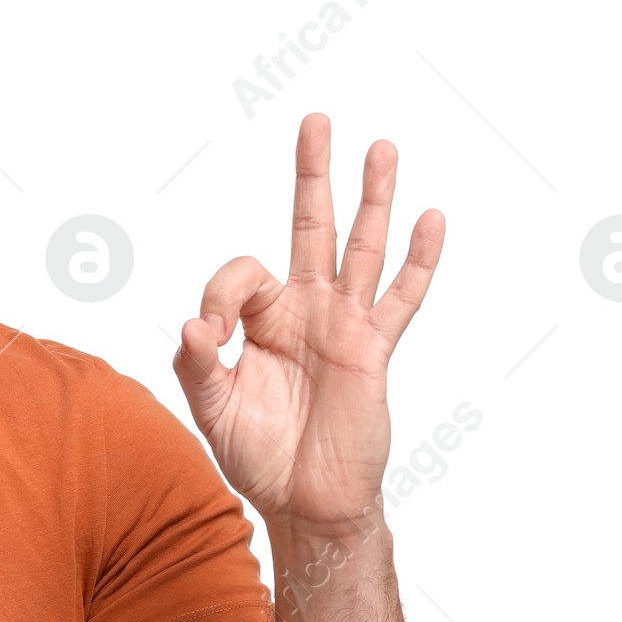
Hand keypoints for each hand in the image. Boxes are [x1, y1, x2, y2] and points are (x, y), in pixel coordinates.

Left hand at [173, 113, 444, 531]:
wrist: (306, 501)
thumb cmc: (257, 456)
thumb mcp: (211, 412)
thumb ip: (194, 368)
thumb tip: (190, 327)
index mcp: (257, 320)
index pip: (240, 272)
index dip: (219, 295)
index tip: (207, 340)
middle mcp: (300, 311)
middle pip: (307, 227)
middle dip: (311, 175)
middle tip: (314, 120)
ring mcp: (341, 325)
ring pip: (359, 248)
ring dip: (372, 197)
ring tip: (381, 147)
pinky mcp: (372, 349)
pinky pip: (400, 298)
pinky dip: (418, 260)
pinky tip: (431, 219)